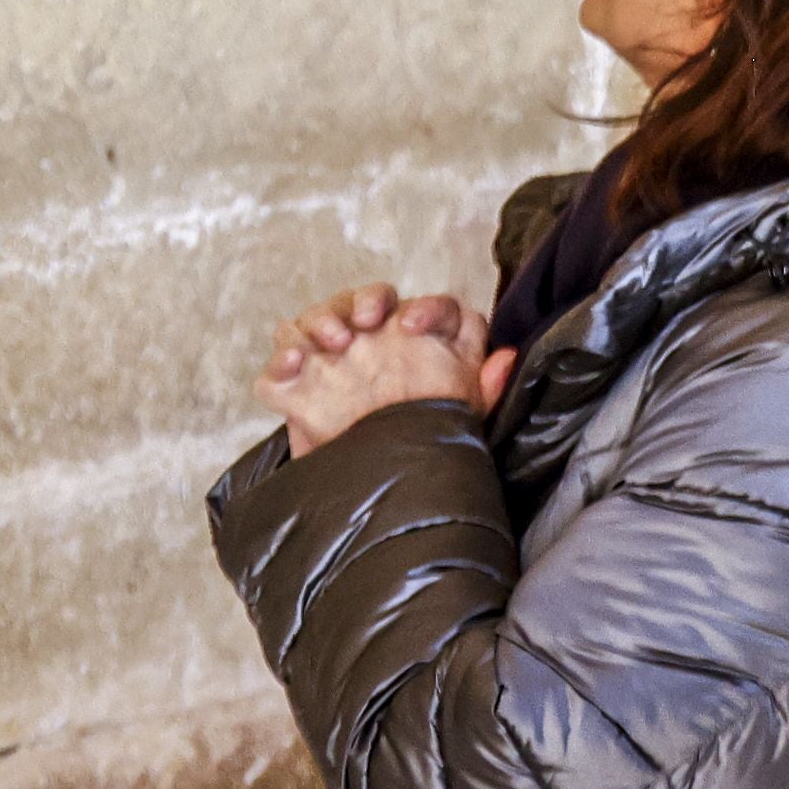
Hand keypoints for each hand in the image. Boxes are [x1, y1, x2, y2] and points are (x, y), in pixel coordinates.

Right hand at [260, 281, 513, 455]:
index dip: (425, 308)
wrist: (380, 490)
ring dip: (320, 321)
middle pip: (364, 299)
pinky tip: (292, 367)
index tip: (413, 326)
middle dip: (362, 301)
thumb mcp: (461, 417)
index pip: (430, 307)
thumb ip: (484, 387)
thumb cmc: (425, 440)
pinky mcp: (296, 390)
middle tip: (363, 324)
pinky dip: (280, 361)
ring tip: (332, 343)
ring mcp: (330, 360)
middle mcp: (374, 340)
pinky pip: (280, 366)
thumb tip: (509, 356)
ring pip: (316, 319)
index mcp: (420, 341)